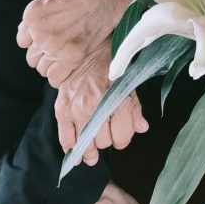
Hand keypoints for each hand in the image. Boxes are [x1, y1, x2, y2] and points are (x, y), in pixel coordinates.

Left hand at [17, 0, 130, 87]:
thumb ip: (42, 5)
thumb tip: (39, 18)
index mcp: (32, 15)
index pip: (22, 41)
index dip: (35, 40)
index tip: (46, 38)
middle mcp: (39, 33)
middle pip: (31, 57)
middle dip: (43, 53)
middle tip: (58, 47)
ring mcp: (55, 47)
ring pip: (42, 69)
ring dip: (52, 64)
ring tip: (64, 56)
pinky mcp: (72, 57)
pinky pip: (55, 77)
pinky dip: (60, 75)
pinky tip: (68, 66)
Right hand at [55, 43, 148, 164]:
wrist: (88, 49)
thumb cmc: (111, 66)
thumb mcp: (129, 84)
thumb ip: (135, 109)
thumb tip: (142, 128)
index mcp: (117, 100)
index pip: (122, 136)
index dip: (124, 138)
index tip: (122, 134)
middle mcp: (97, 106)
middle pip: (104, 142)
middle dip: (109, 141)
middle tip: (108, 134)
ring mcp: (77, 108)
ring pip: (86, 144)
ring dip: (90, 150)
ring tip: (91, 154)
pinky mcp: (62, 108)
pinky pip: (65, 137)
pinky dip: (70, 147)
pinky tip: (75, 150)